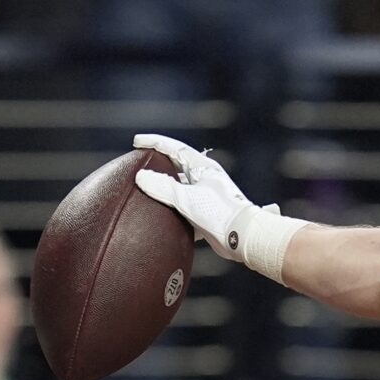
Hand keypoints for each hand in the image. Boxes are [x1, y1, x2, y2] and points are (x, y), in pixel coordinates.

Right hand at [132, 134, 271, 261]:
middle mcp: (205, 177)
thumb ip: (162, 187)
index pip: (174, 148)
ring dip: (165, 186)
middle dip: (159, 162)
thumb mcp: (187, 198)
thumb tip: (141, 176)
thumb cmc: (220, 214)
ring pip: (180, 185)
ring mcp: (207, 194)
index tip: (136, 141)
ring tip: (148, 187)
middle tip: (140, 161)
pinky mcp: (208, 211)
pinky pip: (185, 204)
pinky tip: (163, 213)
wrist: (243, 237)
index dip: (154, 143)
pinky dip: (173, 206)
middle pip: (177, 164)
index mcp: (202, 167)